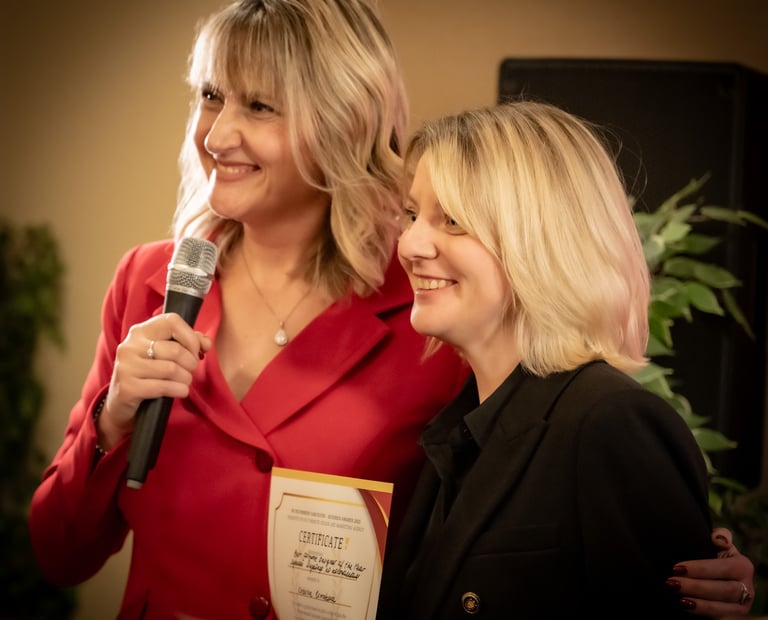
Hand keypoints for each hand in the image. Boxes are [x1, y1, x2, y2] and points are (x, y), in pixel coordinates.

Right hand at [98, 313, 211, 449]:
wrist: (121, 401)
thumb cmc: (148, 373)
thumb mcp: (165, 354)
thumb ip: (188, 342)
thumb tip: (206, 343)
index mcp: (140, 331)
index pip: (172, 321)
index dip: (190, 337)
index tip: (195, 351)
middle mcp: (130, 345)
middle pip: (175, 350)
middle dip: (191, 363)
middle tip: (189, 371)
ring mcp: (126, 366)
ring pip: (171, 369)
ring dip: (185, 379)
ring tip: (184, 382)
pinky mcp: (127, 387)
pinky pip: (163, 387)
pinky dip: (178, 390)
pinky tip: (179, 391)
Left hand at [667, 527, 754, 617]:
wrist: (717, 578)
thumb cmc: (713, 558)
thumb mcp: (718, 546)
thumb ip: (719, 537)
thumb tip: (718, 539)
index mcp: (743, 566)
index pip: (724, 568)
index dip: (700, 569)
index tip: (677, 568)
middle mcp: (747, 588)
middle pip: (724, 590)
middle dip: (696, 587)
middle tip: (672, 582)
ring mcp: (741, 606)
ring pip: (723, 608)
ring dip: (700, 605)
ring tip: (679, 599)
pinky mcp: (733, 618)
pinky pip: (721, 619)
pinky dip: (704, 615)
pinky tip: (687, 608)